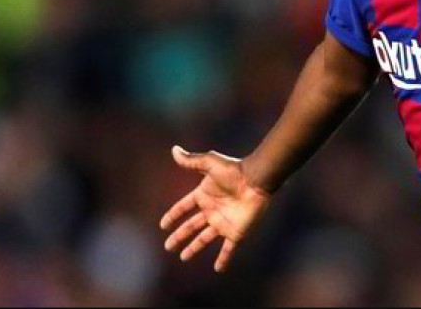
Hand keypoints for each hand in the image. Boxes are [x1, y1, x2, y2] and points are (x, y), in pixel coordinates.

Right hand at [160, 145, 271, 272]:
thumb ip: (192, 160)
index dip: (173, 215)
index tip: (163, 225)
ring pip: (204, 239)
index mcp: (204, 195)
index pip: (184, 207)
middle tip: (168, 246)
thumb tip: (174, 150)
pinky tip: (219, 269)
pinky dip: (224, 259)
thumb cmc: (235, 170)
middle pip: (191, 226)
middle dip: (179, 236)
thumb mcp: (210, 163)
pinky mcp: (236, 232)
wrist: (257, 181)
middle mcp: (212, 210)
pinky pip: (228, 249)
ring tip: (183, 257)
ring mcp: (223, 222)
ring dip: (194, 248)